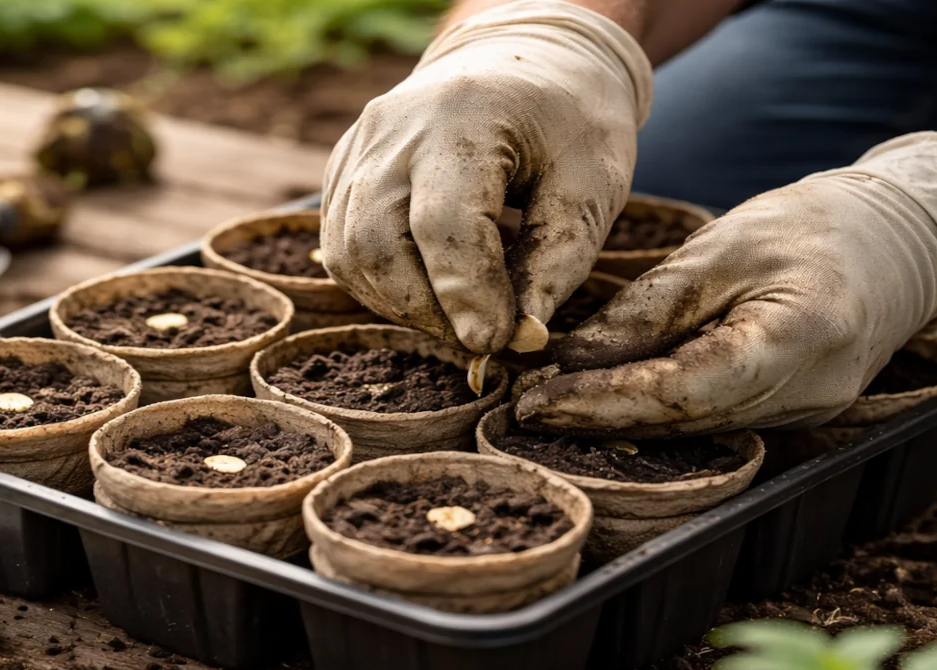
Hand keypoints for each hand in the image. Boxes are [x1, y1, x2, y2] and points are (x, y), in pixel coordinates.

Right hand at [318, 0, 651, 353]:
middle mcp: (392, 129)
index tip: (498, 342)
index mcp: (463, 117)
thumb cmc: (568, 123)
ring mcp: (358, 147)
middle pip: (376, 244)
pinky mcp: (343, 169)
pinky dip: (384, 285)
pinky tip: (431, 290)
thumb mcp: (592, 185)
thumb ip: (556, 264)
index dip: (466, 295)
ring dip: (403, 305)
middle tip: (482, 337)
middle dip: (426, 311)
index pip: (443, 224)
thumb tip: (517, 341)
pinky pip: (343, 247)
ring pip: (349, 254)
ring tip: (460, 315)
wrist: (524, 60)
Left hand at [517, 133, 936, 434]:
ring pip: (689, 432)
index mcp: (795, 340)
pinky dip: (652, 416)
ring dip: (615, 424)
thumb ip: (647, 311)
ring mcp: (802, 415)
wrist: (899, 242)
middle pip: (679, 423)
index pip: (679, 391)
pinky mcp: (789, 416)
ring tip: (542, 407)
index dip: (600, 403)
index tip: (533, 401)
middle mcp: (804, 395)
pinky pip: (708, 424)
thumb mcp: (720, 250)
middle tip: (517, 409)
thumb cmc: (812, 228)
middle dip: (593, 420)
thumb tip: (566, 360)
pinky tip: (598, 406)